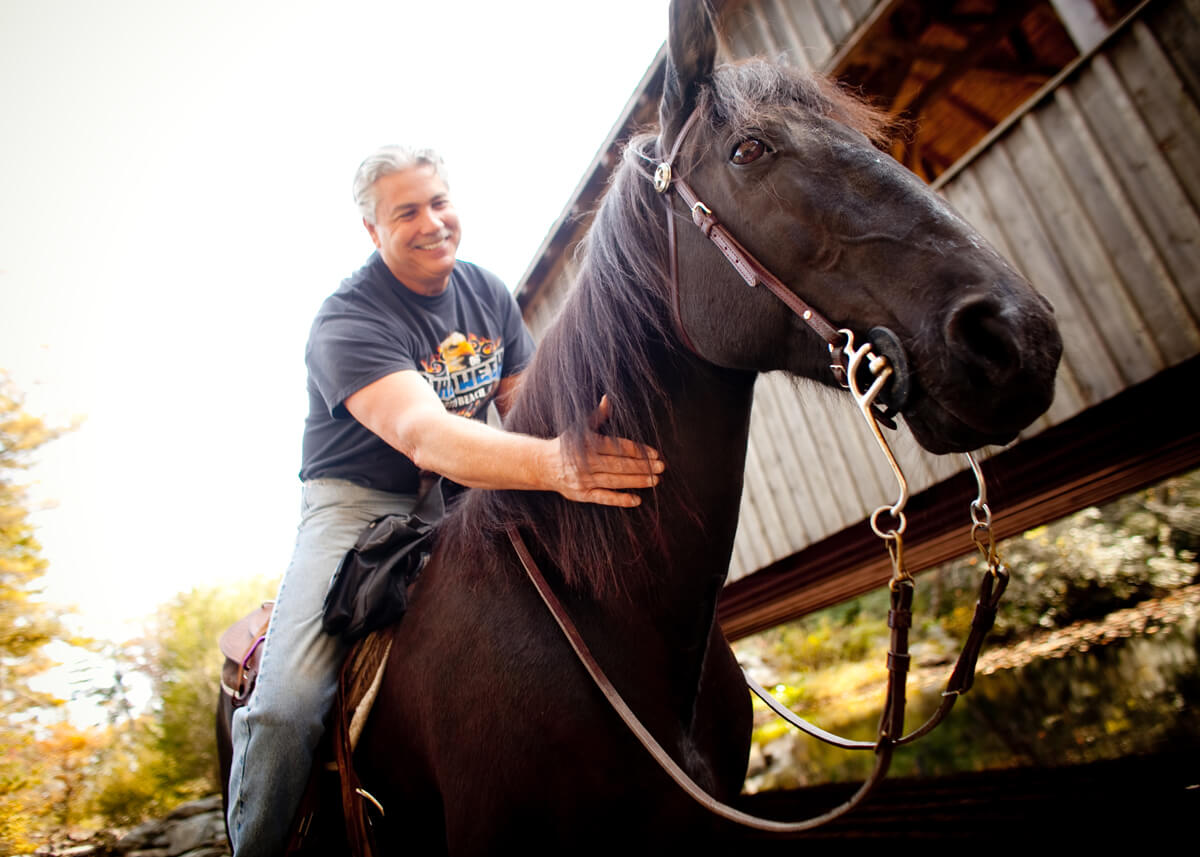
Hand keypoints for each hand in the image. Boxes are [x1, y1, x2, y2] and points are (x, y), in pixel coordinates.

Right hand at [547, 396, 664, 506]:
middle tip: (661, 467)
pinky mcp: (581, 494)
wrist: (542, 465)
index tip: (654, 453)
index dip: (637, 450)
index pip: (618, 447)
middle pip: (619, 465)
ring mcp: (583, 480)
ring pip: (614, 481)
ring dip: (637, 481)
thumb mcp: (580, 427)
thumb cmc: (566, 444)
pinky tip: (637, 500)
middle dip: (642, 466)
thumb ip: (598, 416)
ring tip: (655, 481)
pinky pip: (603, 498)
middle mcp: (586, 462)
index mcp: (588, 443)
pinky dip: (619, 499)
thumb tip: (609, 398)